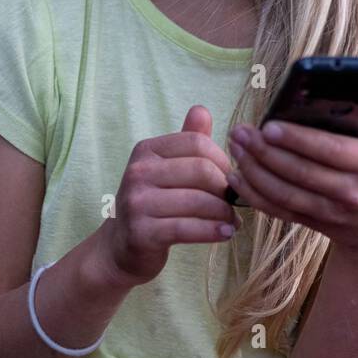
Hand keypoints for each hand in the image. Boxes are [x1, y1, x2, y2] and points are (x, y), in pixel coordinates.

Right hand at [100, 105, 241, 288]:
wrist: (122, 247)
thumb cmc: (154, 203)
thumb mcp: (168, 168)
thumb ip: (188, 140)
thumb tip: (201, 109)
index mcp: (147, 150)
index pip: (198, 143)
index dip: (223, 160)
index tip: (230, 177)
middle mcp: (138, 172)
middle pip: (201, 171)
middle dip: (226, 188)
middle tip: (235, 202)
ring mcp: (136, 203)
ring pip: (198, 201)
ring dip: (224, 213)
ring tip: (233, 220)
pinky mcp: (142, 233)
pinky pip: (188, 228)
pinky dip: (213, 231)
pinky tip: (226, 233)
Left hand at [226, 108, 357, 260]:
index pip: (330, 150)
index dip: (297, 139)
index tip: (269, 124)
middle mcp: (351, 192)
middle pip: (300, 171)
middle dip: (265, 151)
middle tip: (241, 131)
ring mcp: (330, 212)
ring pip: (284, 192)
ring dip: (254, 169)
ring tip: (236, 145)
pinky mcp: (313, 223)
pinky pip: (278, 210)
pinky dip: (254, 195)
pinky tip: (237, 175)